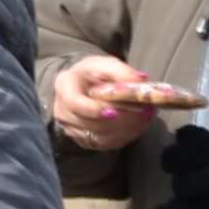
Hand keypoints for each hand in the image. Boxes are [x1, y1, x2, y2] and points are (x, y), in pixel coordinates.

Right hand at [49, 55, 186, 151]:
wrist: (86, 85)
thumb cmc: (94, 73)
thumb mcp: (106, 64)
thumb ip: (122, 72)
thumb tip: (140, 80)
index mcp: (64, 86)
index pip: (74, 103)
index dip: (94, 110)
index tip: (115, 112)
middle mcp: (62, 110)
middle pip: (89, 124)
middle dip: (119, 121)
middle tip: (143, 113)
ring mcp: (70, 127)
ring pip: (99, 137)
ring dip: (125, 129)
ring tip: (145, 117)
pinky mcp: (82, 139)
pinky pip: (105, 144)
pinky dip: (124, 136)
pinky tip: (137, 125)